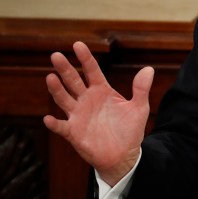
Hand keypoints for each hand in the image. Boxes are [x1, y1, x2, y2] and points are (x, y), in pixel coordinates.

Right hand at [43, 41, 153, 185]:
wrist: (123, 154)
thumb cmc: (130, 129)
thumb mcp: (139, 107)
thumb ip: (141, 89)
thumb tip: (149, 69)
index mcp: (102, 91)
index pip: (92, 70)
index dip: (85, 58)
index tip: (78, 44)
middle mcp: (87, 100)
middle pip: (74, 81)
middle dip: (65, 68)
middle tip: (56, 55)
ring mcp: (78, 115)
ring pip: (64, 99)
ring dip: (57, 89)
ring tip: (51, 77)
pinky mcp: (73, 132)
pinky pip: (61, 126)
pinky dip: (54, 123)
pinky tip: (48, 118)